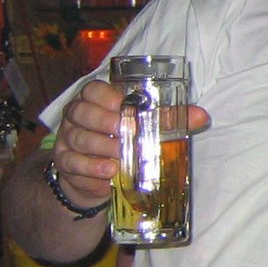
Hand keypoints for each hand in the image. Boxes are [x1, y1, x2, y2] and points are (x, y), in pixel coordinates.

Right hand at [49, 79, 210, 205]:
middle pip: (81, 112)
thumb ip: (167, 120)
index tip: (123, 105)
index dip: (105, 96)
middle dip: (103, 122)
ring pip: (77, 138)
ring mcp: (68, 140)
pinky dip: (91, 168)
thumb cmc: (124, 142)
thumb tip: (201, 116)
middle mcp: (77, 117)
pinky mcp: (65, 164)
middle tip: (124, 131)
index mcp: (95, 101)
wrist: (98, 177)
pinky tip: (108, 172)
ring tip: (120, 157)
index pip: (92, 90)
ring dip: (100, 147)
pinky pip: (72, 163)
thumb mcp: (144, 128)